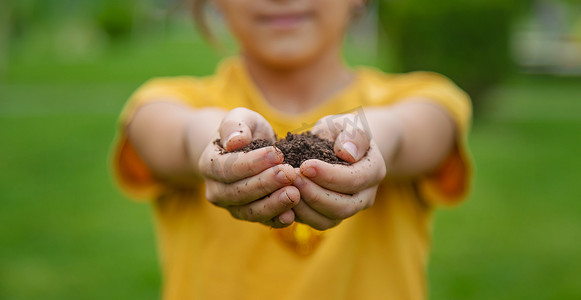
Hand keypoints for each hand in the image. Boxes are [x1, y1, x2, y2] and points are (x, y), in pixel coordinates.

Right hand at [198, 108, 299, 227]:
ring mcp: (232, 207)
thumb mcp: (240, 118)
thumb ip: (235, 125)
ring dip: (273, 204)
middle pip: (239, 192)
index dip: (252, 163)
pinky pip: (263, 222)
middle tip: (289, 173)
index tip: (276, 154)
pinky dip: (277, 220)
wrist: (248, 149)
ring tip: (294, 193)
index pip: (228, 168)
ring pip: (250, 211)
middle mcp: (216, 191)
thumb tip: (235, 141)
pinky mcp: (251, 216)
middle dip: (265, 183)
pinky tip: (292, 215)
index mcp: (209, 165)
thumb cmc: (245, 131)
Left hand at [292, 114, 386, 229]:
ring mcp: (350, 209)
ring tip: (285, 188)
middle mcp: (366, 195)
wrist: (340, 145)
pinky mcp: (333, 216)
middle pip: (343, 206)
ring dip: (305, 207)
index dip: (328, 175)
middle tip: (291, 178)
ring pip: (329, 220)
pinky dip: (300, 215)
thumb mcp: (348, 123)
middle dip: (314, 194)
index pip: (353, 180)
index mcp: (374, 170)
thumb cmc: (342, 132)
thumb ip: (351, 134)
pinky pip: (318, 223)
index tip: (305, 165)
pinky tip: (285, 198)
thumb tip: (347, 153)